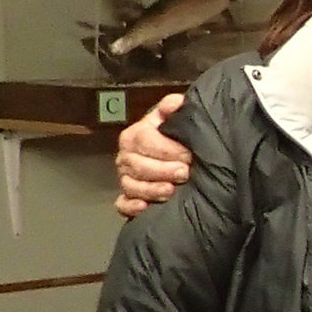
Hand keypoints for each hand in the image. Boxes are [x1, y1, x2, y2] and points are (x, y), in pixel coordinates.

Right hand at [113, 93, 189, 216]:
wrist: (181, 157)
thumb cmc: (175, 138)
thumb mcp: (174, 118)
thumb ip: (174, 107)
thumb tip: (176, 103)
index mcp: (135, 135)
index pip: (144, 140)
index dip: (167, 148)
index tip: (188, 154)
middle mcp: (127, 157)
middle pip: (137, 165)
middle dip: (162, 170)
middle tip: (185, 173)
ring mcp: (126, 178)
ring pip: (130, 186)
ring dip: (151, 190)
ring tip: (171, 191)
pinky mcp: (129, 198)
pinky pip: (122, 205)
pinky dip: (131, 207)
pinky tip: (144, 207)